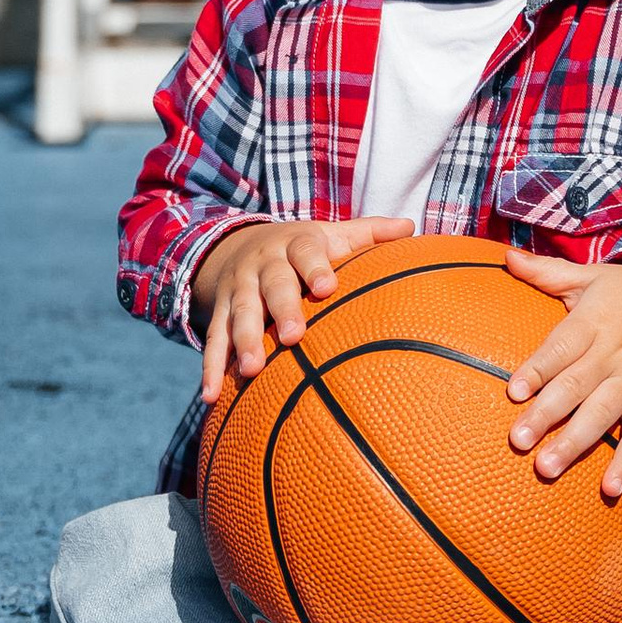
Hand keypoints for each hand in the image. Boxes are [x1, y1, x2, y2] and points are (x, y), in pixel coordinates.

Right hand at [193, 217, 415, 400]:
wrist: (237, 244)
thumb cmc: (302, 249)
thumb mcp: (331, 234)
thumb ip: (369, 233)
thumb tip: (410, 226)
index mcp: (295, 244)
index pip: (305, 251)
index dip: (316, 268)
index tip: (327, 287)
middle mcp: (263, 265)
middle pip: (272, 285)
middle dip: (280, 309)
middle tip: (292, 337)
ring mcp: (239, 290)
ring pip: (240, 315)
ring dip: (243, 342)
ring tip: (252, 370)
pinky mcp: (221, 313)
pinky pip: (215, 340)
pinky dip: (212, 368)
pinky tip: (213, 396)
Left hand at [501, 254, 621, 500]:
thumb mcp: (591, 276)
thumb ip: (547, 272)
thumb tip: (506, 255)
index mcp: (594, 322)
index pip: (561, 347)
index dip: (538, 369)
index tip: (513, 392)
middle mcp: (613, 354)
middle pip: (576, 387)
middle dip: (547, 415)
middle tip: (518, 441)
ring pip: (603, 415)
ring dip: (576, 443)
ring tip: (546, 468)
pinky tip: (609, 490)